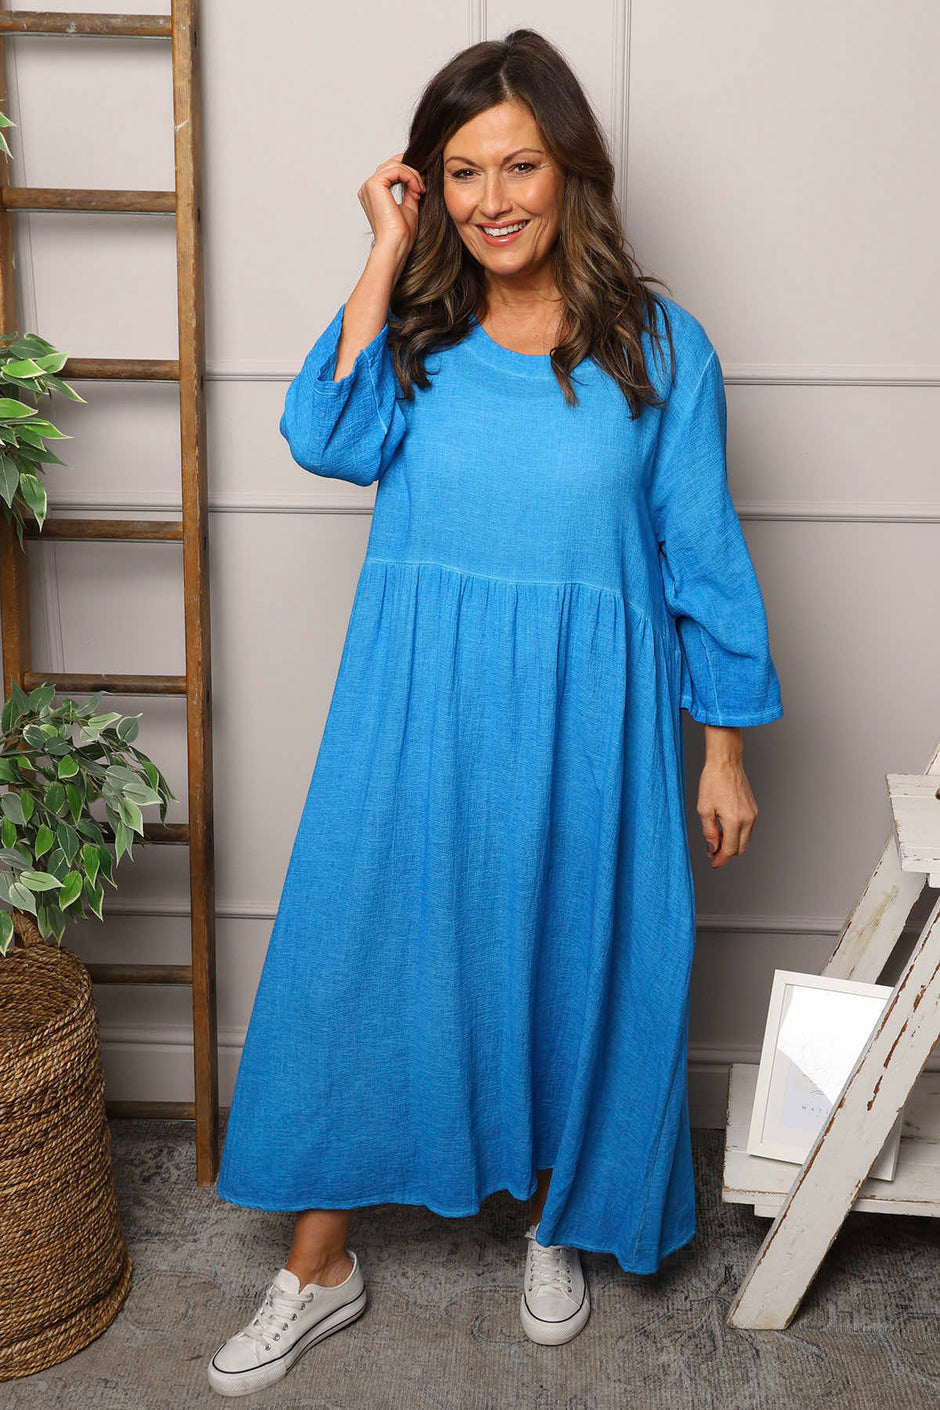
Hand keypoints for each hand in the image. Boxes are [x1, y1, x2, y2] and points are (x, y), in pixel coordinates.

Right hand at [358, 152, 425, 263]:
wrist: (396, 245)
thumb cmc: (401, 234)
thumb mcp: (409, 205)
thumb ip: (409, 189)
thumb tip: (416, 176)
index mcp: (373, 193)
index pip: (391, 170)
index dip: (409, 173)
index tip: (421, 189)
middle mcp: (368, 188)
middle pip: (392, 164)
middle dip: (412, 172)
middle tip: (422, 189)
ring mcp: (369, 185)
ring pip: (395, 165)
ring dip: (413, 175)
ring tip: (420, 191)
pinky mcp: (374, 184)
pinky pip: (396, 169)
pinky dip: (410, 177)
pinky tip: (417, 190)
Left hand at [697, 748, 757, 867]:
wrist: (726, 763)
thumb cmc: (713, 782)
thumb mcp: (704, 809)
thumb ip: (709, 832)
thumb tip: (712, 849)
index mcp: (735, 820)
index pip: (730, 849)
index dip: (720, 859)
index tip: (713, 863)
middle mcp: (748, 819)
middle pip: (740, 848)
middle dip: (727, 853)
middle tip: (712, 851)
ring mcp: (753, 814)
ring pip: (745, 839)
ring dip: (732, 843)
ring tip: (716, 838)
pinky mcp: (754, 809)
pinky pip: (748, 829)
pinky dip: (737, 833)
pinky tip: (725, 828)